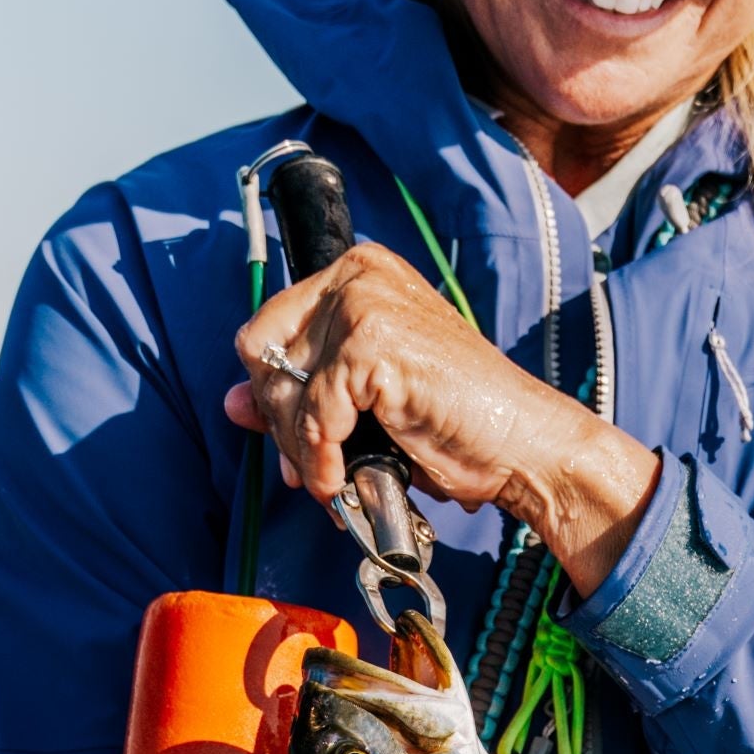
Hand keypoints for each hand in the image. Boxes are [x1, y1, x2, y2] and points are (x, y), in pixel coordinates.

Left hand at [226, 241, 660, 598]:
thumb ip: (300, 392)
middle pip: (263, 355)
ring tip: (334, 477)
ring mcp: (364, 304)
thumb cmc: (455, 421)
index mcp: (357, 272)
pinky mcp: (372, 344)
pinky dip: (322, 460)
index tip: (294, 440)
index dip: (271, 393)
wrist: (521, 442)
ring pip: (283, 389)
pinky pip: (314, 416)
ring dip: (301, 449)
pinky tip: (342, 480)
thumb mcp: (364, 400)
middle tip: (313, 467)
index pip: (266, 329)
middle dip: (281, 424)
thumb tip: (232, 402)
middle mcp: (357, 274)